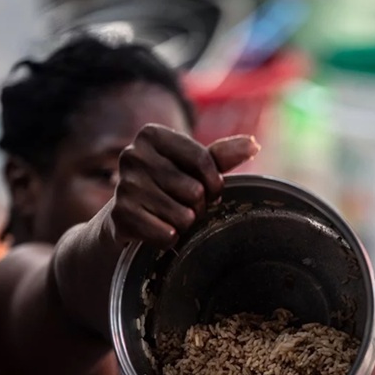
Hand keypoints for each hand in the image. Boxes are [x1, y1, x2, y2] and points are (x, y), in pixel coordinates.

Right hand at [109, 124, 258, 247]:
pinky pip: (167, 235)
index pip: (204, 160)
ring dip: (183, 224)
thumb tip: (254, 144)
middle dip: (198, 206)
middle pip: (195, 191)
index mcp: (151, 135)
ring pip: (183, 216)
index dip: (214, 183)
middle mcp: (133, 155)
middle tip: (182, 206)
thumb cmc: (167, 187)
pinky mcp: (120, 216)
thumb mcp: (193, 167)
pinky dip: (169, 239)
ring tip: (167, 217)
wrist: (126, 218)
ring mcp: (124, 186)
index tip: (208, 190)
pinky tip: (157, 230)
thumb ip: (221, 156)